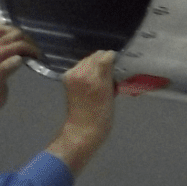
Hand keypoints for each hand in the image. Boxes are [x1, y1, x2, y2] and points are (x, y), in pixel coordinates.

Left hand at [0, 22, 39, 119]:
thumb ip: (4, 71)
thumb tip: (19, 58)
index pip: (19, 44)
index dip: (32, 49)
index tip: (39, 59)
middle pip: (16, 34)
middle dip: (29, 41)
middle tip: (35, 54)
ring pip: (7, 28)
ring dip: (19, 34)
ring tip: (27, 47)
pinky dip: (1, 28)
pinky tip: (10, 37)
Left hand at [45, 50, 118, 175]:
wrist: (82, 130)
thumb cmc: (101, 116)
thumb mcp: (110, 93)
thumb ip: (109, 73)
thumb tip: (112, 57)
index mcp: (92, 77)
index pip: (105, 55)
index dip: (114, 60)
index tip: (119, 69)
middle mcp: (79, 72)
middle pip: (96, 56)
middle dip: (104, 62)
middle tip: (111, 76)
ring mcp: (71, 74)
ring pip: (88, 60)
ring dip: (96, 66)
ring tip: (102, 80)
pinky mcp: (67, 77)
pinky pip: (81, 66)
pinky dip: (88, 70)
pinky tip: (92, 82)